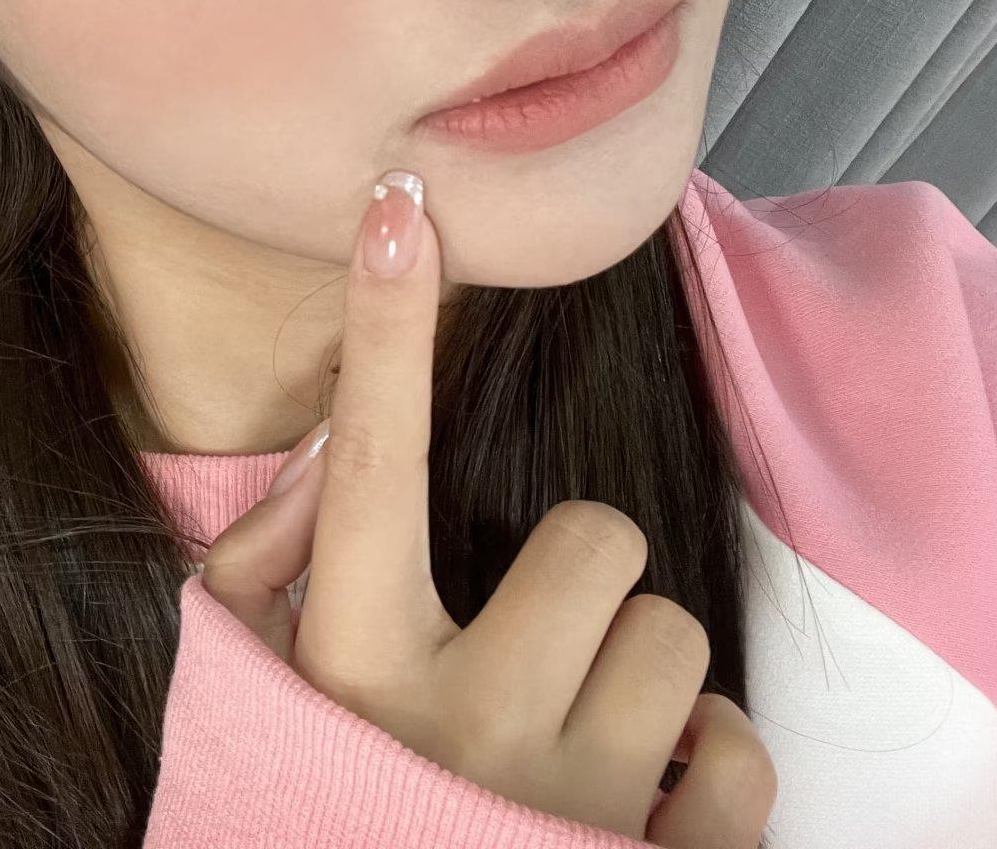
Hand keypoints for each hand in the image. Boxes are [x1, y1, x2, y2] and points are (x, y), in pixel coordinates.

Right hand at [198, 169, 776, 847]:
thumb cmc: (321, 797)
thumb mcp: (257, 690)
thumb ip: (264, 567)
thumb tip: (327, 450)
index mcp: (356, 667)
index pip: (368, 463)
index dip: (384, 326)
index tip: (401, 208)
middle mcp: (463, 731)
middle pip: (598, 543)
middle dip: (576, 575)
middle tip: (532, 637)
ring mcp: (569, 809)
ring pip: (675, 636)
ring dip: (634, 670)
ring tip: (574, 728)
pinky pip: (739, 751)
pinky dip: (703, 760)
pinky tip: (636, 791)